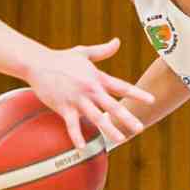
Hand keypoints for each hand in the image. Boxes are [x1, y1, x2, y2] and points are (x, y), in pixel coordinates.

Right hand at [25, 38, 153, 148]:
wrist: (38, 63)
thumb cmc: (61, 58)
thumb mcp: (84, 52)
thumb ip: (103, 50)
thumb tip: (117, 41)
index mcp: (97, 78)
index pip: (121, 86)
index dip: (137, 93)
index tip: (151, 100)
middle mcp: (90, 90)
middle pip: (113, 106)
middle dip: (127, 117)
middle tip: (140, 128)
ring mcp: (77, 100)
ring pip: (96, 117)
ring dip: (109, 129)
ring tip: (121, 140)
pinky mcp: (63, 107)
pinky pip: (72, 125)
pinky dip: (77, 136)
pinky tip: (82, 148)